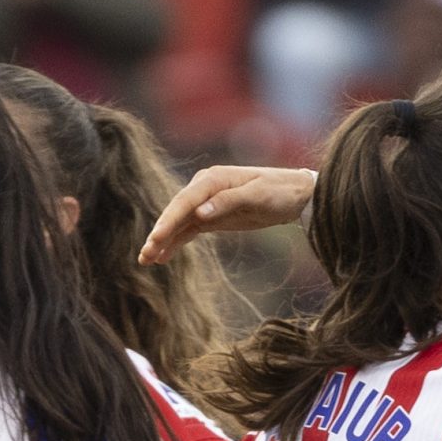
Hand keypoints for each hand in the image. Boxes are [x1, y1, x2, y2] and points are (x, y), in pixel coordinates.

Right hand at [138, 166, 315, 263]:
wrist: (296, 194)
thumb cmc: (279, 191)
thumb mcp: (258, 196)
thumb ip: (228, 202)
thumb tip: (200, 213)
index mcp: (213, 179)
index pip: (185, 201)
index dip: (168, 221)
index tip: (155, 239)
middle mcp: (205, 188)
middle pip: (176, 212)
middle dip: (159, 233)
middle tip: (144, 255)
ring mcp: (207, 203)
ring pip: (179, 223)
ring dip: (162, 241)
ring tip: (146, 261)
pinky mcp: (212, 217)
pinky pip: (189, 230)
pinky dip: (175, 243)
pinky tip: (162, 258)